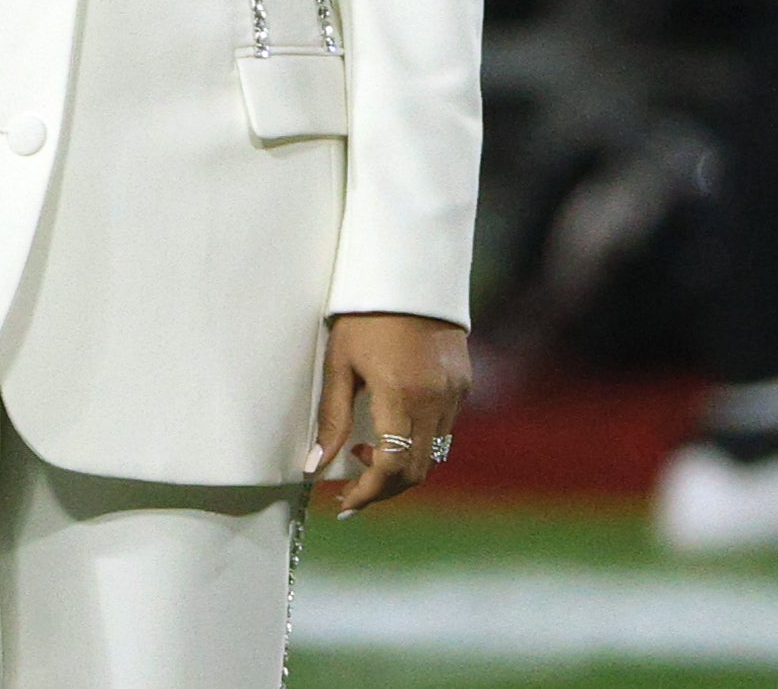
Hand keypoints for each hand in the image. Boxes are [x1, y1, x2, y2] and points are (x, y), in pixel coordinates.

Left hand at [312, 312, 468, 515]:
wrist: (408, 273)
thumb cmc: (362, 314)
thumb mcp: (338, 362)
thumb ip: (330, 417)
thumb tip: (314, 465)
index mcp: (401, 396)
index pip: (393, 468)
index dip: (369, 493)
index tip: (344, 504)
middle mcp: (436, 402)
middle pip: (418, 471)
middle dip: (384, 488)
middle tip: (350, 489)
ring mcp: (455, 395)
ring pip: (434, 455)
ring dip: (402, 468)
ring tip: (364, 455)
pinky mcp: (463, 386)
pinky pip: (444, 432)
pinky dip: (417, 445)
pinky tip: (390, 432)